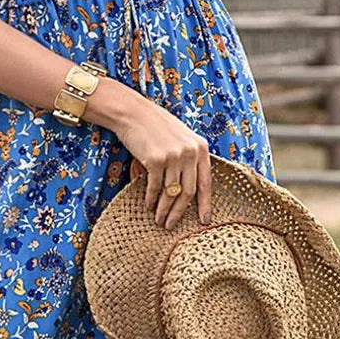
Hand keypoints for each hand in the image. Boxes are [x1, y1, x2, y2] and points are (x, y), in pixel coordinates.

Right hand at [89, 81, 212, 229]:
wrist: (133, 113)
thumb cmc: (155, 127)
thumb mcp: (180, 139)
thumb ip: (188, 160)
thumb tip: (186, 193)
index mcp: (200, 147)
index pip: (206, 182)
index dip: (205, 204)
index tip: (204, 221)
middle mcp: (190, 152)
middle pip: (188, 192)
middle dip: (179, 212)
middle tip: (171, 225)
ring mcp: (174, 156)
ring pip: (171, 193)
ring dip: (164, 210)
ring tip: (159, 221)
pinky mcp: (156, 160)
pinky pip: (155, 187)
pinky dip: (151, 199)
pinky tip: (148, 206)